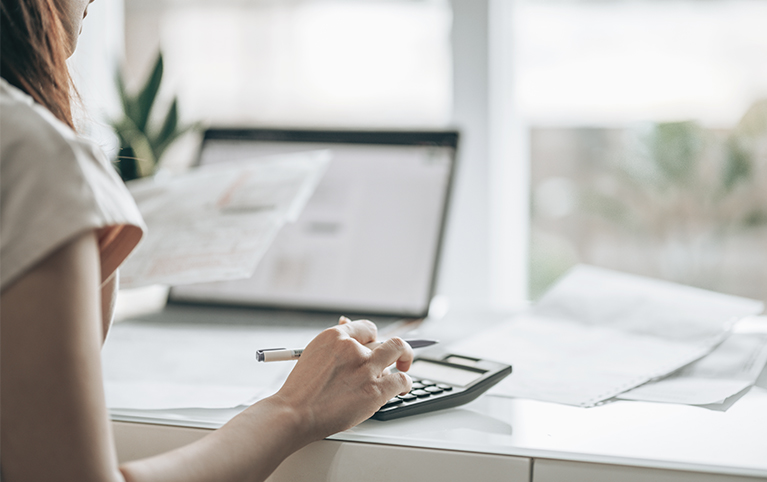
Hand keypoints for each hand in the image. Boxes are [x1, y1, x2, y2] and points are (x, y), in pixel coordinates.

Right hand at [270, 317, 412, 440]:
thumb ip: (335, 343)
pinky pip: (402, 379)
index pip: (368, 329)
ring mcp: (365, 368)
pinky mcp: (375, 390)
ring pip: (398, 352)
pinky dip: (405, 383)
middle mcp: (353, 348)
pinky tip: (402, 388)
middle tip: (397, 357)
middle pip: (385, 339)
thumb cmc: (301, 389)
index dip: (375, 339)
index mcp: (335, 336)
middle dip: (393, 349)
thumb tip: (347, 323)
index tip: (377, 346)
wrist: (294, 413)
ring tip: (399, 372)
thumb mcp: (313, 354)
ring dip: (401, 362)